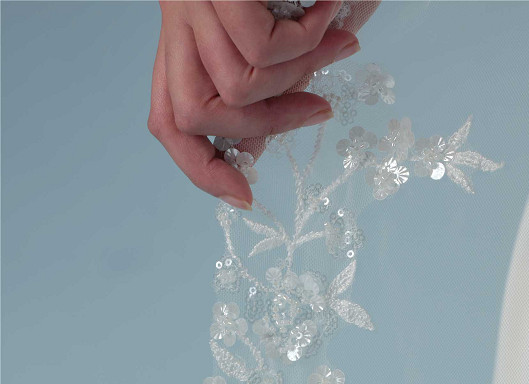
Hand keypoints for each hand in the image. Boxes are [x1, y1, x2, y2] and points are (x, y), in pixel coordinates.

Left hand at [148, 0, 359, 208]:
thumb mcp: (283, 32)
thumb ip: (266, 89)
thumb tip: (254, 150)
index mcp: (186, 37)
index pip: (168, 120)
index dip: (199, 169)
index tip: (244, 197)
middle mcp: (177, 17)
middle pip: (191, 117)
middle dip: (265, 130)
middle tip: (321, 108)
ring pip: (235, 89)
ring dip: (300, 75)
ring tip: (337, 35)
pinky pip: (259, 49)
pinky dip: (306, 40)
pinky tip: (328, 5)